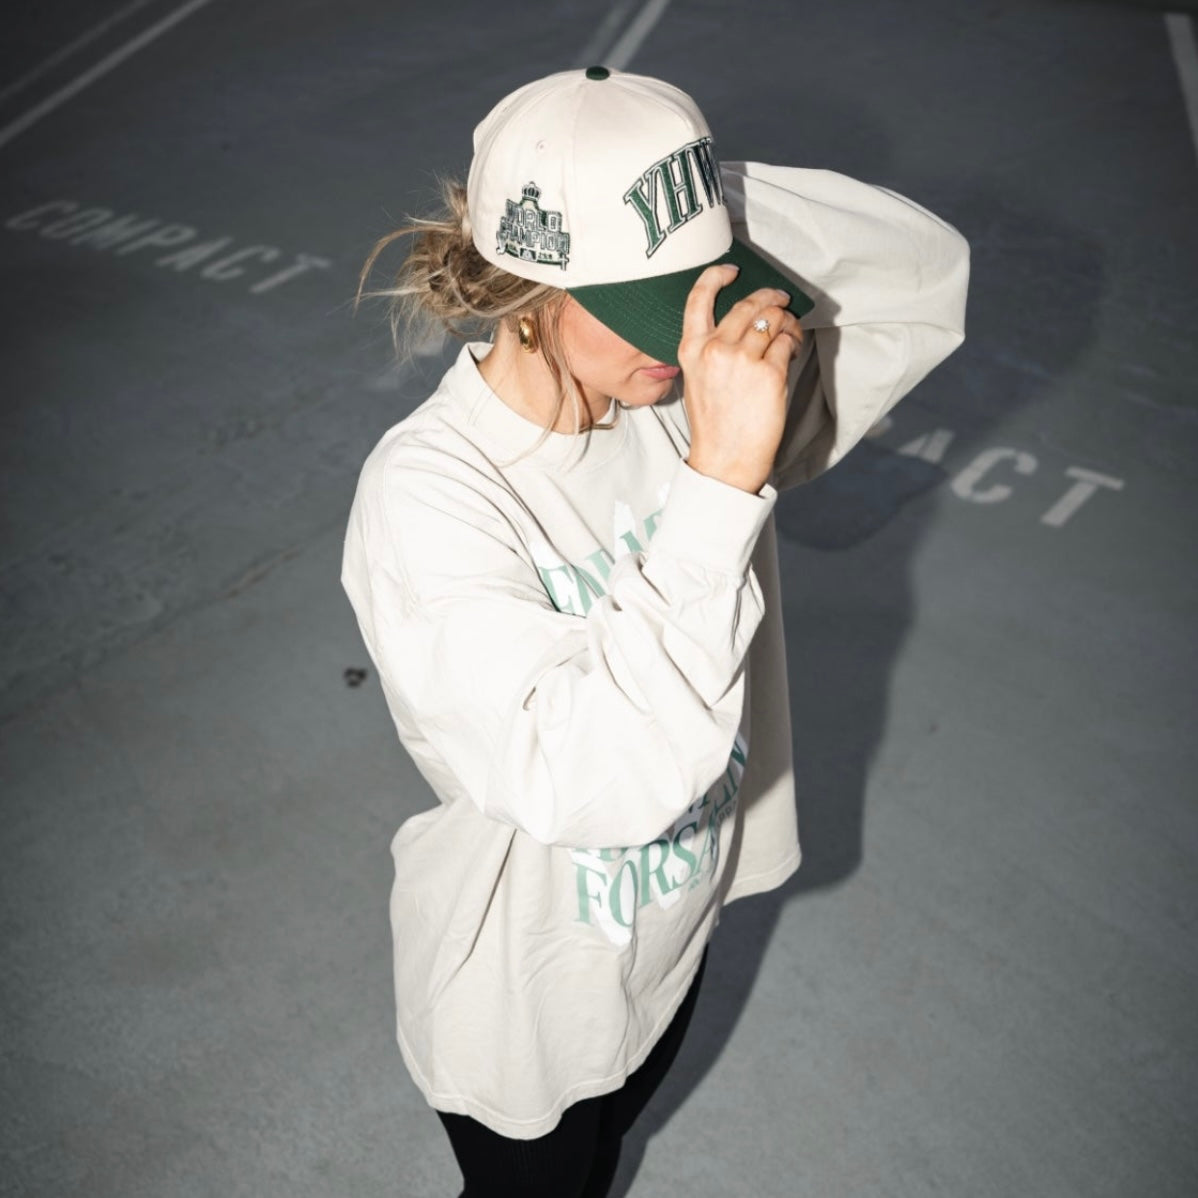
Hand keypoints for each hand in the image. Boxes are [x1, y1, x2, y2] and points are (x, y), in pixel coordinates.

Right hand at [677, 263, 803, 493]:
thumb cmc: (714, 424)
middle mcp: (715, 349)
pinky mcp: (769, 373)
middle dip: (769, 298)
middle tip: (781, 299)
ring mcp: (742, 360)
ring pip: (772, 320)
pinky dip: (794, 341)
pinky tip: (792, 349)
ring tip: (791, 330)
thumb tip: (747, 325)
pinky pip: (787, 342)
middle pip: (747, 305)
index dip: (716, 277)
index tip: (731, 270)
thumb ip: (713, 350)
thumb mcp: (699, 380)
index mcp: (692, 350)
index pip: (698, 299)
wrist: (724, 459)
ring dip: (786, 320)